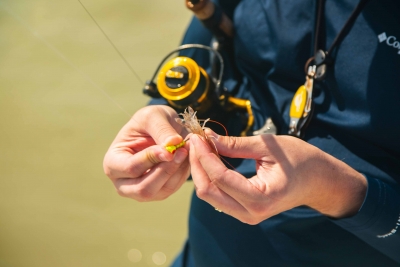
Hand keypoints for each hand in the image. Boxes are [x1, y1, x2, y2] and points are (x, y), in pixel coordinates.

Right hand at [103, 105, 190, 200]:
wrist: (160, 126)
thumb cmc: (150, 120)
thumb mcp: (153, 117)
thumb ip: (161, 130)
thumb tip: (173, 144)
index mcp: (113, 162)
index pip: (131, 168)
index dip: (152, 159)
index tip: (170, 148)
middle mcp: (123, 182)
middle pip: (144, 189)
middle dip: (166, 170)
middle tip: (183, 150)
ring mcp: (140, 191)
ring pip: (161, 191)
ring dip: (177, 171)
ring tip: (186, 150)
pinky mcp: (158, 192)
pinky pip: (173, 188)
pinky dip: (182, 174)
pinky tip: (186, 157)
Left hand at [189, 130, 366, 223]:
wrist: (318, 181)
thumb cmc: (300, 160)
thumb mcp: (268, 146)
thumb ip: (236, 144)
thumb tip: (208, 137)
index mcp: (261, 198)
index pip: (220, 178)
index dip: (204, 155)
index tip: (197, 136)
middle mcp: (251, 213)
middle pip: (208, 191)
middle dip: (198, 164)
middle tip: (196, 140)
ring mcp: (246, 216)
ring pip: (209, 195)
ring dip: (201, 170)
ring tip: (201, 146)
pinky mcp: (243, 211)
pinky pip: (217, 195)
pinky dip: (209, 176)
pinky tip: (209, 158)